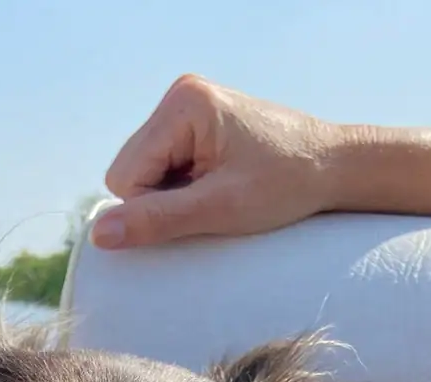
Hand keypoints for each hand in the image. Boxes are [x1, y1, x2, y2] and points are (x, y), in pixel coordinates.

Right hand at [93, 73, 338, 248]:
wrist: (331, 166)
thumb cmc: (284, 185)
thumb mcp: (218, 210)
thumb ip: (156, 220)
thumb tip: (99, 235)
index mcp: (183, 105)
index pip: (124, 177)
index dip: (151, 209)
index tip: (199, 211)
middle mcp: (178, 97)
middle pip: (127, 173)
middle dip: (159, 200)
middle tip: (209, 204)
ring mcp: (184, 108)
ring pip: (140, 174)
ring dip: (170, 197)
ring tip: (215, 194)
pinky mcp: (193, 124)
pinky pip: (160, 168)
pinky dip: (180, 188)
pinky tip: (214, 186)